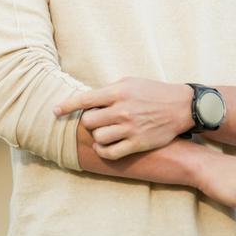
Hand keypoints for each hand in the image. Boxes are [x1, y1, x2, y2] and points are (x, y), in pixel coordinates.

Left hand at [54, 77, 193, 158]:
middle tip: (95, 120)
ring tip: (101, 132)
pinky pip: (110, 152)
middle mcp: (122, 110)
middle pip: (89, 121)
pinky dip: (103, 151)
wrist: (180, 107)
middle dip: (88, 121)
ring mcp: (130, 128)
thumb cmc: (152, 92)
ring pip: (98, 137)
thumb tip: (87, 100)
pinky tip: (103, 146)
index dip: (66, 106)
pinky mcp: (137, 143)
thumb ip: (108, 91)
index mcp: (118, 91)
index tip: (55, 111)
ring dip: (96, 136)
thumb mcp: (130, 82)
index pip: (85, 99)